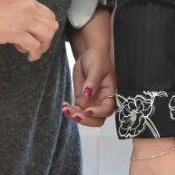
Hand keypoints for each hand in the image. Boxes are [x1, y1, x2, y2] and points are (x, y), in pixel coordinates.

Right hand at [0, 0, 58, 61]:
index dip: (46, 28)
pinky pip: (35, 46)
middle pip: (51, 26)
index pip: (49, 15)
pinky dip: (35, 53)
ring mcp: (24, 20)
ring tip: (32, 52)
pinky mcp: (17, 32)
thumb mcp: (10, 8)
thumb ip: (23, 15)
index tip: (38, 36)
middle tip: (36, 46)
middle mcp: (29, 8)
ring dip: (42, 47)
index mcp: (28, 1)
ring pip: (47, 36)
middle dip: (47, 39)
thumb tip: (32, 30)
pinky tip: (29, 56)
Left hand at [63, 12, 116, 126]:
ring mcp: (91, 102)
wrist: (89, 54)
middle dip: (86, 120)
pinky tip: (64, 106)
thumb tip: (88, 93)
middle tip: (76, 115)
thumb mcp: (96, 68)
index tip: (88, 111)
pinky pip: (76, 111)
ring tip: (66, 109)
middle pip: (98, 119)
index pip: (107, 109)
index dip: (99, 113)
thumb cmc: (97, 59)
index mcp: (110, 93)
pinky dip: (70, 111)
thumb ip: (93, 81)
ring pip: (86, 117)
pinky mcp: (82, 100)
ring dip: (76, 117)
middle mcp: (102, 100)